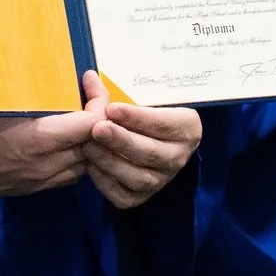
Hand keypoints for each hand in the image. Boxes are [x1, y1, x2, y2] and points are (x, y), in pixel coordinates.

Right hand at [0, 78, 100, 199]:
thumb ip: (21, 88)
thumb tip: (30, 55)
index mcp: (38, 139)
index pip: (91, 123)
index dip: (98, 99)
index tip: (87, 79)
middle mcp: (47, 163)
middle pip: (95, 144)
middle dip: (99, 118)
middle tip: (88, 94)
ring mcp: (41, 179)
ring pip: (86, 163)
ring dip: (89, 141)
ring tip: (79, 116)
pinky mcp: (33, 188)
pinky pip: (69, 175)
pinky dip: (75, 157)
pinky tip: (63, 140)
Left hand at [80, 72, 200, 208]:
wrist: (150, 135)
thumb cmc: (146, 110)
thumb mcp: (139, 97)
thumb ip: (114, 91)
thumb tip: (89, 78)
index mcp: (186, 128)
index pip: (162, 124)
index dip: (136, 117)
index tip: (111, 108)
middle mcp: (178, 157)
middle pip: (150, 153)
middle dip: (120, 141)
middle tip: (97, 128)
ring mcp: (162, 180)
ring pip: (139, 178)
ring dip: (110, 162)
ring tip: (88, 146)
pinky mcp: (144, 197)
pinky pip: (125, 196)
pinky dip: (107, 183)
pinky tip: (91, 166)